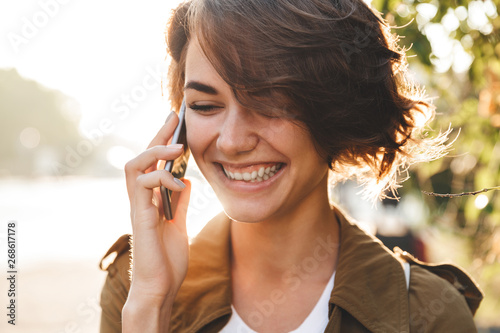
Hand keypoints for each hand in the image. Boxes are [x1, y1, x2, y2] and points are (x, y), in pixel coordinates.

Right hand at [123, 112, 190, 310]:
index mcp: (150, 199)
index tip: (175, 121)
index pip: (152, 163)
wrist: (161, 287)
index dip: (162, 140)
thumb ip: (178, 202)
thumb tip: (185, 181)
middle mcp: (140, 199)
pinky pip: (142, 186)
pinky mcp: (140, 216)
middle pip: (141, 157)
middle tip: (173, 117)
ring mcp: (138, 206)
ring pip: (134, 166)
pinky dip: (161, 179)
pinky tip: (177, 185)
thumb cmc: (167, 259)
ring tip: (178, 148)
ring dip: (156, 151)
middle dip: (157, 134)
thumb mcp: (179, 223)